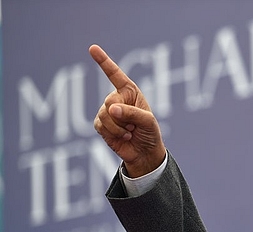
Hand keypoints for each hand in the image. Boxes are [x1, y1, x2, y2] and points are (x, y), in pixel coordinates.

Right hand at [89, 44, 165, 177]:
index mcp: (130, 92)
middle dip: (123, 116)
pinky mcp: (101, 124)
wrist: (144, 153)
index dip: (103, 61)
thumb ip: (132, 113)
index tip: (93, 48)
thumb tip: (111, 109)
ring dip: (119, 127)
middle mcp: (117, 98)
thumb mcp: (148, 121)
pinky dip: (113, 133)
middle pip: (110, 101)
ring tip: (130, 131)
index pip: (115, 74)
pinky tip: (123, 136)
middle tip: (133, 125)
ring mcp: (107, 111)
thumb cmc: (150, 133)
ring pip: (104, 115)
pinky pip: (100, 125)